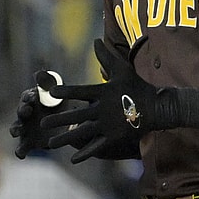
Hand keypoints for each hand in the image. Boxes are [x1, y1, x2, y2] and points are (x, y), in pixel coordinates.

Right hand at [9, 70, 66, 158]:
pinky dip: (19, 151)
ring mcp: (25, 129)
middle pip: (20, 111)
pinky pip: (21, 148)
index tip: (33, 97)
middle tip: (28, 110)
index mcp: (31, 100)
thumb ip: (48, 82)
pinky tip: (21, 154)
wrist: (67, 125)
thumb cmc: (59, 104)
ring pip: (15, 129)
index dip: (29, 97)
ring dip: (15, 129)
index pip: (27, 96)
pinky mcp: (29, 143)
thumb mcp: (57, 92)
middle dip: (22, 111)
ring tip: (19, 130)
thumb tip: (38, 72)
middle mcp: (25, 114)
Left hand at [41, 38, 170, 163]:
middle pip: (77, 115)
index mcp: (103, 92)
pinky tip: (73, 158)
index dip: (65, 91)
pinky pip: (97, 146)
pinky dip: (85, 153)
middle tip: (43, 124)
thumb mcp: (122, 69)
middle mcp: (103, 109)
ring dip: (65, 139)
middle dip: (59, 120)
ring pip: (83, 133)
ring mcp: (108, 125)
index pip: (80, 91)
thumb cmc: (136, 86)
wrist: (156, 107)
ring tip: (50, 143)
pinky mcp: (114, 137)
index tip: (51, 92)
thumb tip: (95, 39)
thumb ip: (105, 57)